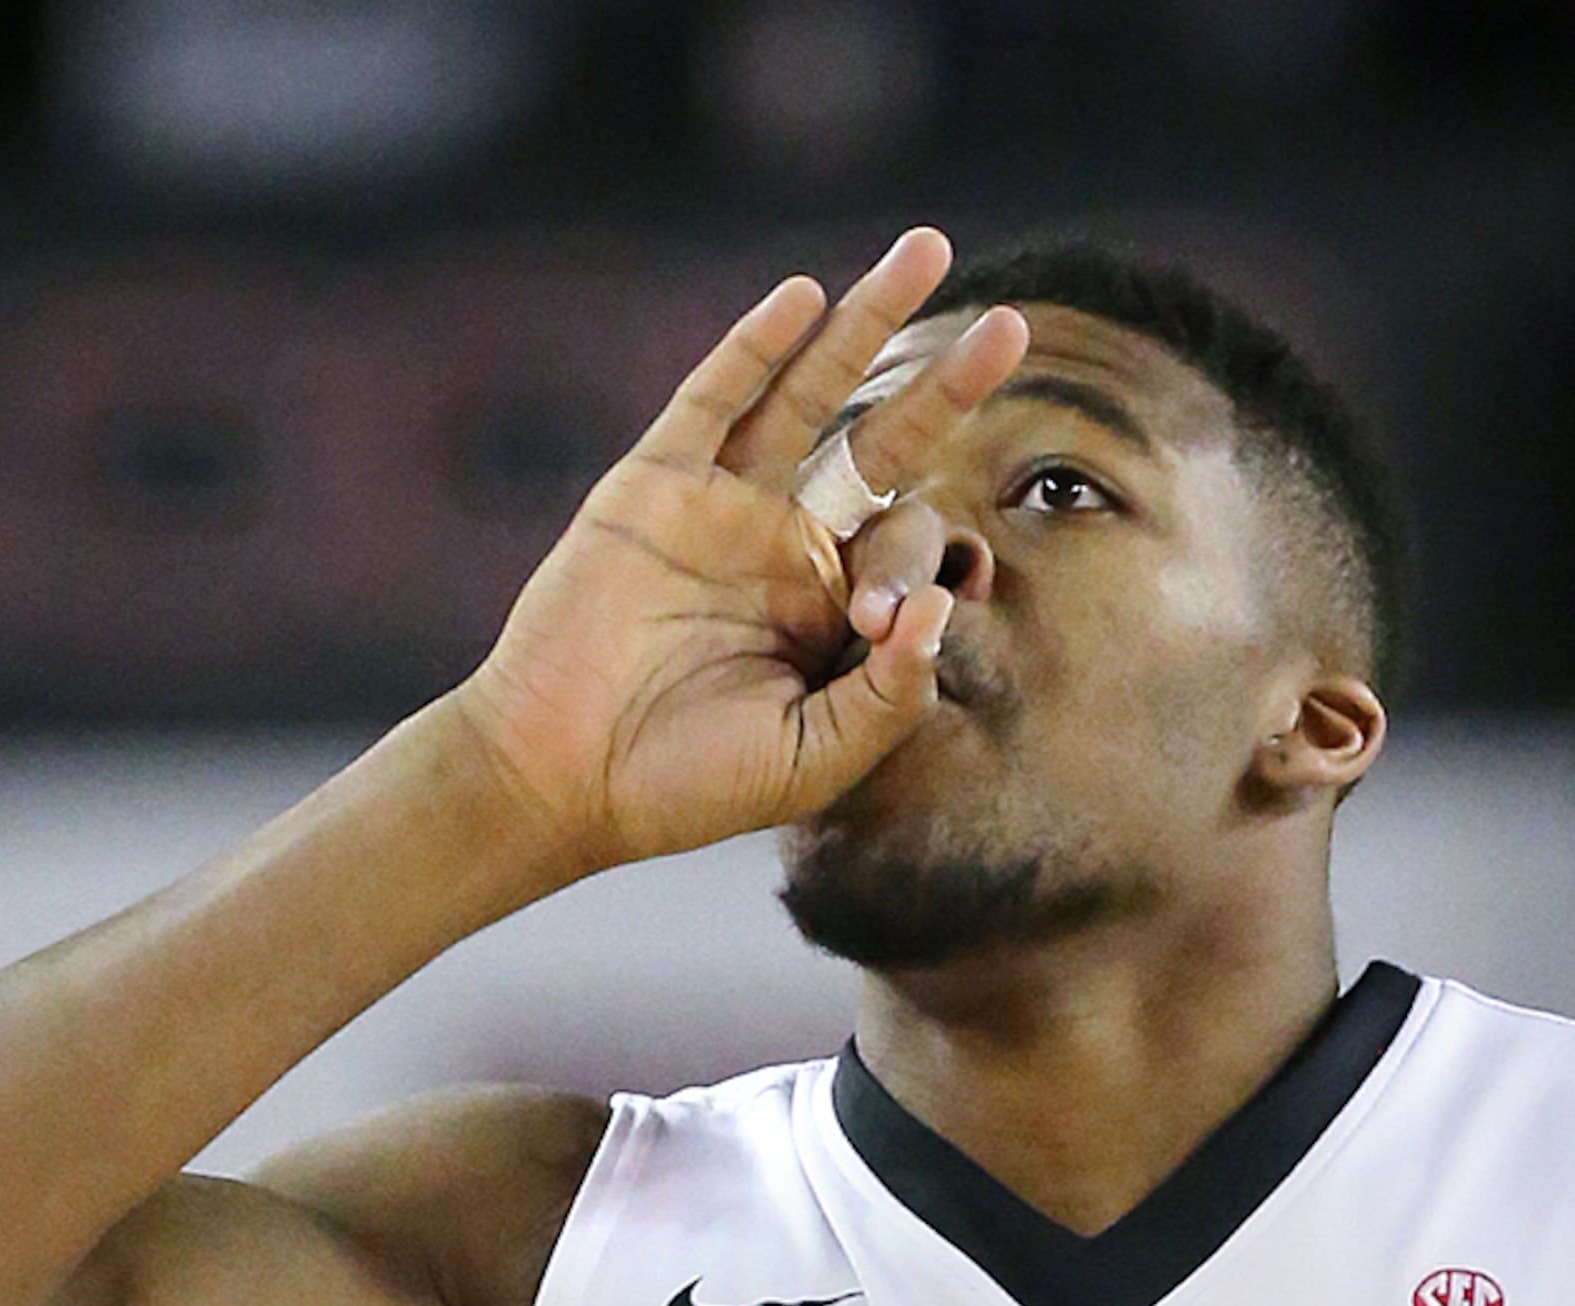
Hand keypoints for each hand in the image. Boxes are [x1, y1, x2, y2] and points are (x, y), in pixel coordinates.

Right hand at [448, 227, 1027, 879]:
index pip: (908, 548)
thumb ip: (888, 698)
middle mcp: (787, 545)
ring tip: (929, 249)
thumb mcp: (813, 760)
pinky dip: (756, 347)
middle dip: (947, 386)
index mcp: (832, 612)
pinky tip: (806, 299)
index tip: (902, 608)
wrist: (562, 777)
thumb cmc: (688, 786)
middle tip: (1012, 329)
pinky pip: (716, 399)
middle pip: (885, 445)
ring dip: (868, 323)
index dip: (919, 564)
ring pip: (810, 395)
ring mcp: (723, 505)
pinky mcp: (657, 483)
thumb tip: (943, 603)